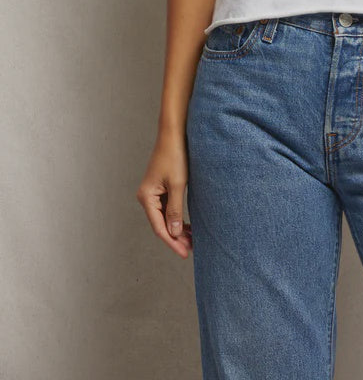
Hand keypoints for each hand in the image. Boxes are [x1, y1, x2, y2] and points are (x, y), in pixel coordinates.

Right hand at [136, 131, 192, 257]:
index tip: (184, 253)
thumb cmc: (175, 156)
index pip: (159, 227)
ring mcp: (153, 193)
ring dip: (176, 229)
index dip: (172, 242)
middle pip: (161, 224)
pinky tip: (186, 226)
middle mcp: (146, 196)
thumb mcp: (177, 184)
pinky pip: (167, 208)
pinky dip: (176, 218)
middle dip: (175, 238)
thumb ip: (175, 209)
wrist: (174, 134)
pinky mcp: (160, 188)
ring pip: (164, 217)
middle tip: (191, 250)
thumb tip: (174, 233)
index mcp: (146, 197)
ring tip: (191, 240)